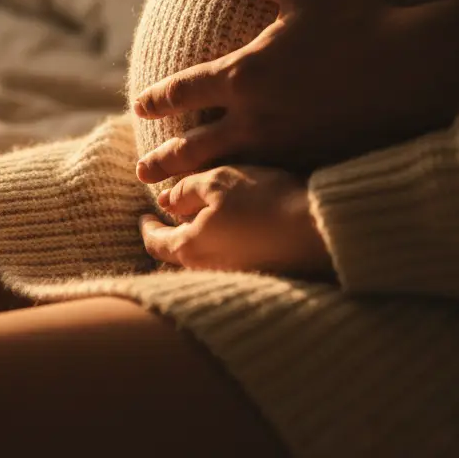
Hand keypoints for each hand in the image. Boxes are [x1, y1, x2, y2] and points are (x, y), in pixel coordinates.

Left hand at [134, 0, 410, 180]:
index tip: (140, 106)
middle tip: (143, 175)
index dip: (158, 99)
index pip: (185, 91)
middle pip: (194, 147)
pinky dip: (245, 190)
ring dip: (198, 184)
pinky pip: (268, 182)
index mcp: (244, 74)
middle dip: (165, 162)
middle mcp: (256, 118)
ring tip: (178, 198)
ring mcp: (286, 148)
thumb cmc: (360, 20)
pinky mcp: (315, 166)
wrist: (420, 70)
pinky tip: (241, 195)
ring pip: (227, 173)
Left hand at [139, 164, 334, 277]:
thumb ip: (186, 191)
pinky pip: (226, 262)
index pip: (155, 242)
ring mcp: (232, 275)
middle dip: (169, 237)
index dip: (147, 227)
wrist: (314, 230)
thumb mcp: (217, 181)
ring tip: (197, 222)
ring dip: (195, 241)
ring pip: (202, 260)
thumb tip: (165, 200)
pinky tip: (230, 231)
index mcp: (190, 248)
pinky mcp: (256, 274)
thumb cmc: (263, 200)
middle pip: (177, 255)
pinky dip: (218, 247)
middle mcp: (207, 270)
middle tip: (167, 220)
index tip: (144, 217)